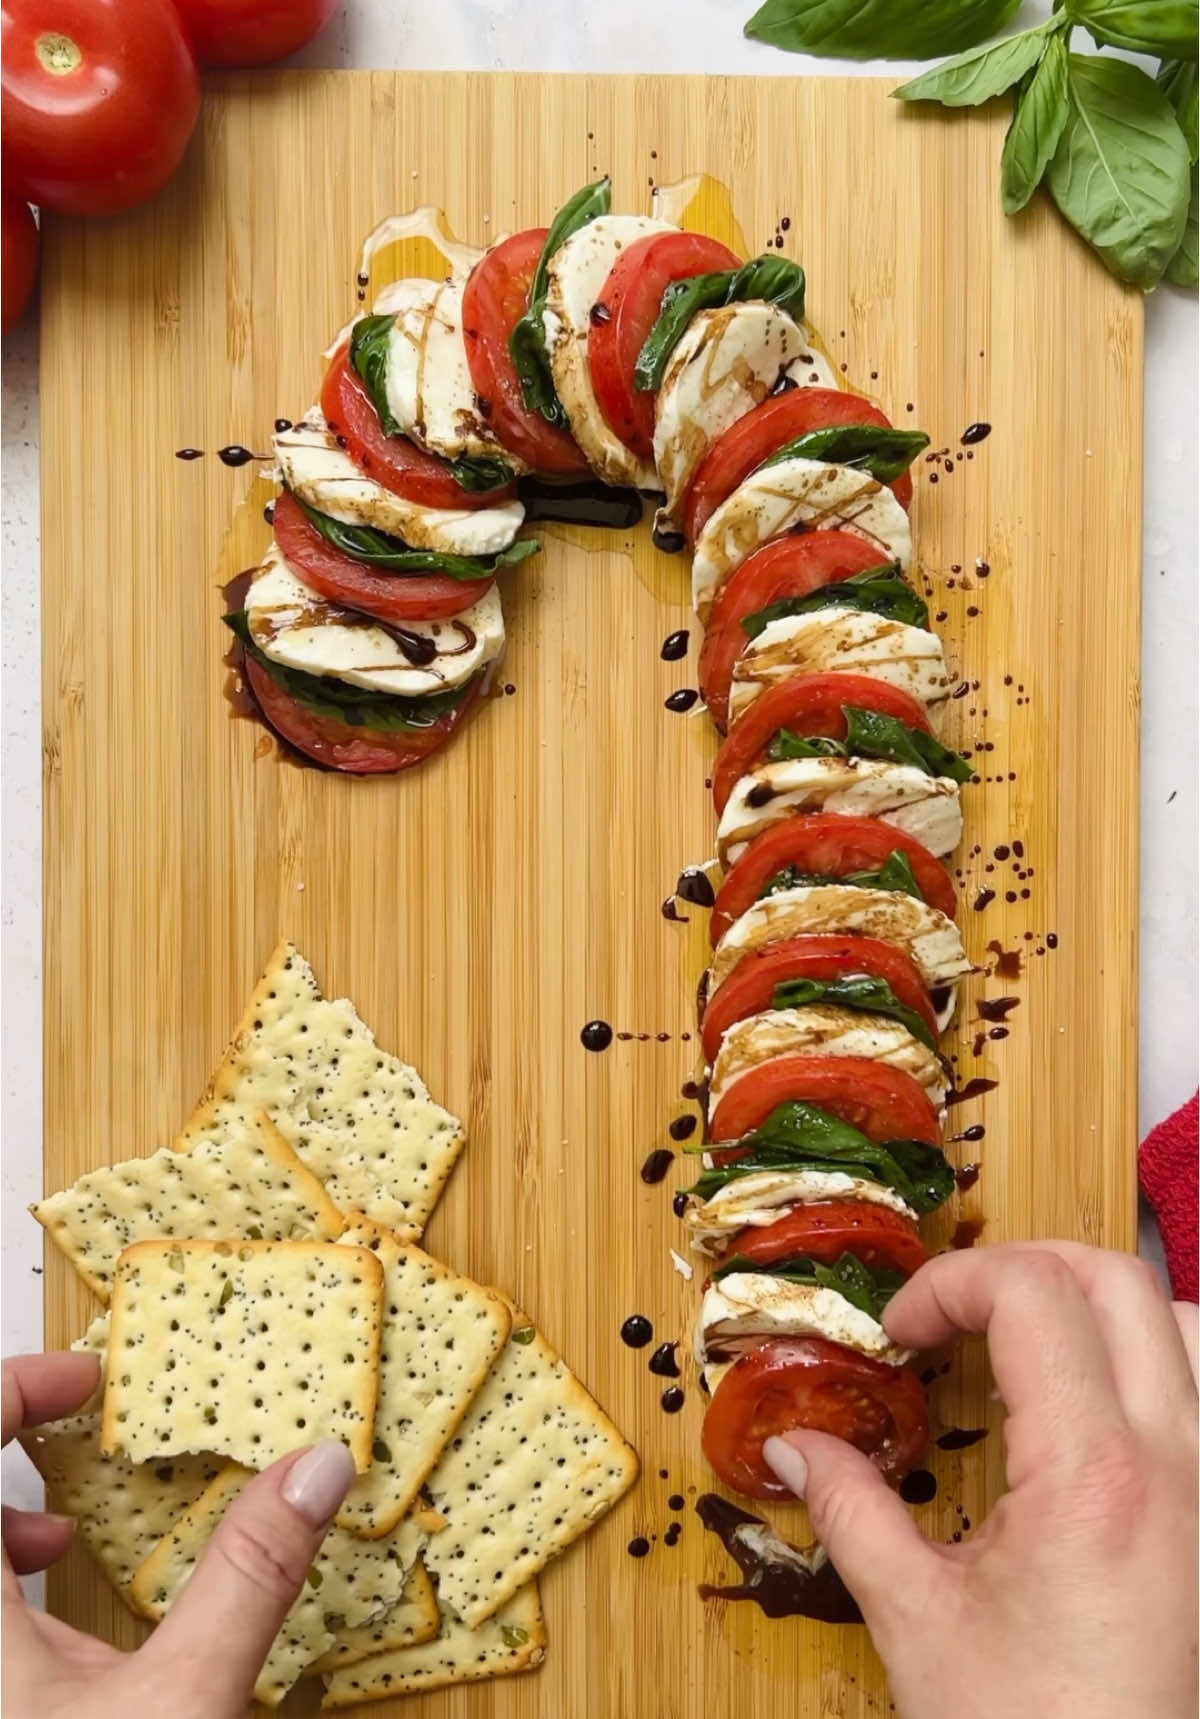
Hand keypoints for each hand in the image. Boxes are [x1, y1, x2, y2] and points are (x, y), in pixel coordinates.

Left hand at [3, 1351, 355, 1718]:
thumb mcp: (184, 1699)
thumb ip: (246, 1579)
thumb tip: (316, 1467)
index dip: (18, 1387)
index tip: (87, 1383)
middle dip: (12, 1444)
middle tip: (79, 1427)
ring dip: (5, 1523)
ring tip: (64, 1531)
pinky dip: (6, 1590)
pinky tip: (61, 1632)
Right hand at [764, 1243, 1198, 1718]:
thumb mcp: (917, 1621)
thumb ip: (851, 1511)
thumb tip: (793, 1448)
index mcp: (1094, 1474)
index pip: (1031, 1292)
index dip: (949, 1284)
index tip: (900, 1333)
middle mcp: (1177, 1461)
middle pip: (1113, 1278)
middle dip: (1018, 1268)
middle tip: (953, 1316)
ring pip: (1185, 1324)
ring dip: (1103, 1306)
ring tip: (1032, 1345)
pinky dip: (1159, 1363)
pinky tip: (1098, 1410)